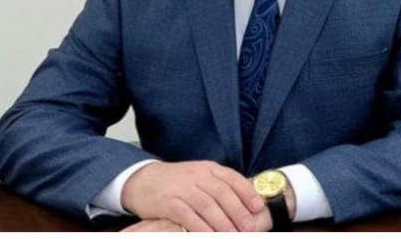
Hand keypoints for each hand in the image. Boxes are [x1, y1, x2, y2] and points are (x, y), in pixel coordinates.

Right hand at [121, 160, 264, 231]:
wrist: (142, 180)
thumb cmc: (176, 182)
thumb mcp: (200, 176)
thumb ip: (219, 185)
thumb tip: (246, 201)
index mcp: (208, 168)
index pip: (232, 178)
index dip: (247, 193)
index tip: (258, 207)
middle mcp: (197, 176)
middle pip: (222, 193)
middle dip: (238, 211)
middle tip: (248, 227)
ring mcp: (182, 188)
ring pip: (207, 205)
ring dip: (222, 222)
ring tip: (232, 234)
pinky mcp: (168, 202)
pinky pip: (187, 215)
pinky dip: (200, 226)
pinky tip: (210, 235)